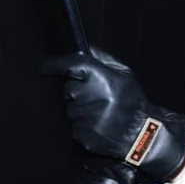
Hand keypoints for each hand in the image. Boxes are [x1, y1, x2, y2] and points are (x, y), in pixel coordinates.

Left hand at [43, 48, 184, 182]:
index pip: (68, 65)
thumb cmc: (132, 102)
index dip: (52, 64)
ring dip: (81, 108)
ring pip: (70, 107)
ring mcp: (82, 115)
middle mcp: (87, 95)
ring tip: (101, 112)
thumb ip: (103, 59)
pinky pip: (74, 124)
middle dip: (77, 90)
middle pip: (68, 88)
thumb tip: (85, 48)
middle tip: (96, 96)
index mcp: (98, 77)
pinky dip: (83, 123)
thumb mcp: (125, 75)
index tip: (42, 66)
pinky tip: (99, 124)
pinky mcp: (80, 133)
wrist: (141, 135)